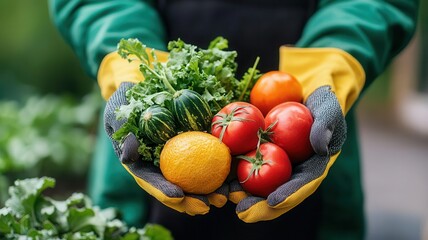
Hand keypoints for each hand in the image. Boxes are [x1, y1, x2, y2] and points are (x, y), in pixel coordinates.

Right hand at [104, 82, 227, 214]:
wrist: (143, 92)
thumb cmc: (126, 104)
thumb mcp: (117, 114)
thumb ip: (122, 133)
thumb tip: (129, 155)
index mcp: (141, 165)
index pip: (151, 182)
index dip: (163, 191)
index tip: (177, 196)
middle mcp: (161, 167)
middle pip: (176, 190)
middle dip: (190, 202)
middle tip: (206, 206)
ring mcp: (178, 159)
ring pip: (193, 182)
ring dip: (208, 193)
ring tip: (222, 197)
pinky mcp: (194, 148)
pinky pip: (207, 163)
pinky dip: (218, 174)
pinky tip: (231, 180)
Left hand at [230, 86, 345, 222]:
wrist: (303, 89)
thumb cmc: (321, 101)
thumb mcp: (329, 109)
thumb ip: (326, 125)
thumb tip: (320, 146)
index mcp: (310, 166)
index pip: (302, 185)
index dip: (288, 195)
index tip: (274, 201)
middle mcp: (291, 168)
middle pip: (275, 192)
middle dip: (258, 204)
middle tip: (242, 210)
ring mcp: (273, 159)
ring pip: (257, 183)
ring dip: (240, 192)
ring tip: (224, 196)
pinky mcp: (256, 148)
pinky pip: (243, 161)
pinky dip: (231, 169)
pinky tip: (218, 174)